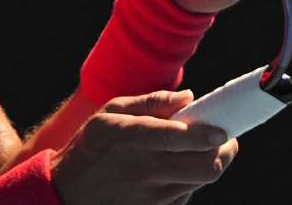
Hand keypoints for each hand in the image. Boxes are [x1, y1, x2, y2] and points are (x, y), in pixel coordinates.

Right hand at [51, 90, 237, 204]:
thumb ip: (151, 102)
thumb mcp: (110, 113)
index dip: (206, 135)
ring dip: (208, 164)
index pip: (178, 138)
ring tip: (197, 151)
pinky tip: (175, 171)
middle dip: (223, 153)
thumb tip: (189, 97)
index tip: (222, 130)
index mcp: (133, 139)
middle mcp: (145, 171)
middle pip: (205, 168)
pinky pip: (186, 196)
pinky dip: (190, 181)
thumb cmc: (91, 146)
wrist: (68, 192)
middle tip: (222, 140)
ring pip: (200, 182)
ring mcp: (152, 197)